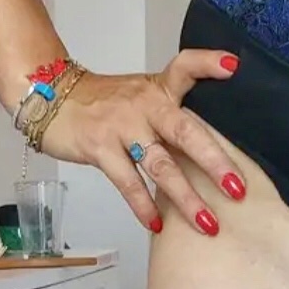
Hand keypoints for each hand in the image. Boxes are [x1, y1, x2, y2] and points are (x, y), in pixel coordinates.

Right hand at [38, 49, 243, 235]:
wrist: (50, 98)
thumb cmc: (106, 102)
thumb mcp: (143, 94)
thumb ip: (174, 113)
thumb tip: (213, 146)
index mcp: (159, 89)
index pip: (185, 67)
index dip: (208, 64)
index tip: (233, 67)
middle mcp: (145, 105)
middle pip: (185, 131)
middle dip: (215, 162)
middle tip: (238, 188)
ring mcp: (122, 127)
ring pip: (160, 165)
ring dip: (186, 197)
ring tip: (207, 223)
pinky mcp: (100, 147)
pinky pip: (127, 181)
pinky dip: (143, 205)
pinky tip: (157, 224)